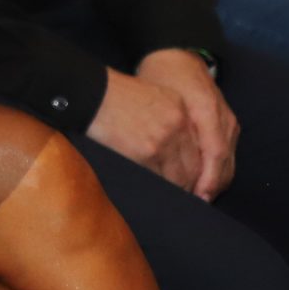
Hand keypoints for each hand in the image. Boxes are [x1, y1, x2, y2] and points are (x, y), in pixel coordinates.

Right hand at [88, 66, 203, 193]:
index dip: (197, 169)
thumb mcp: (151, 96)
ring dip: (174, 189)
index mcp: (181, 111)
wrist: (89, 93)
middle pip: (193, 166)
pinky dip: (157, 187)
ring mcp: (163, 141)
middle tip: (183, 195)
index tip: (194, 181)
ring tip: (167, 196)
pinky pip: (158, 179)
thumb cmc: (113, 94)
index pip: (200, 149)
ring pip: (179, 177)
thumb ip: (171, 119)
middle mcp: (178, 126)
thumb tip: (180, 148)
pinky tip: (151, 190)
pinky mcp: (145, 154)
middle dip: (189, 184)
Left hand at [136, 48, 236, 200]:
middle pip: (224, 161)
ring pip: (228, 160)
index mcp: (204, 109)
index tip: (197, 197)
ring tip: (197, 198)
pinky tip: (204, 181)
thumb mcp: (152, 98)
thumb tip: (149, 162)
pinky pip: (227, 152)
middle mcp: (221, 116)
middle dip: (211, 186)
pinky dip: (218, 169)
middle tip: (194, 204)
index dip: (207, 178)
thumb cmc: (158, 77)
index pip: (214, 153)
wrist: (177, 55)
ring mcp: (228, 119)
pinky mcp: (228, 122)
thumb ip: (156, 129)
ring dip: (215, 181)